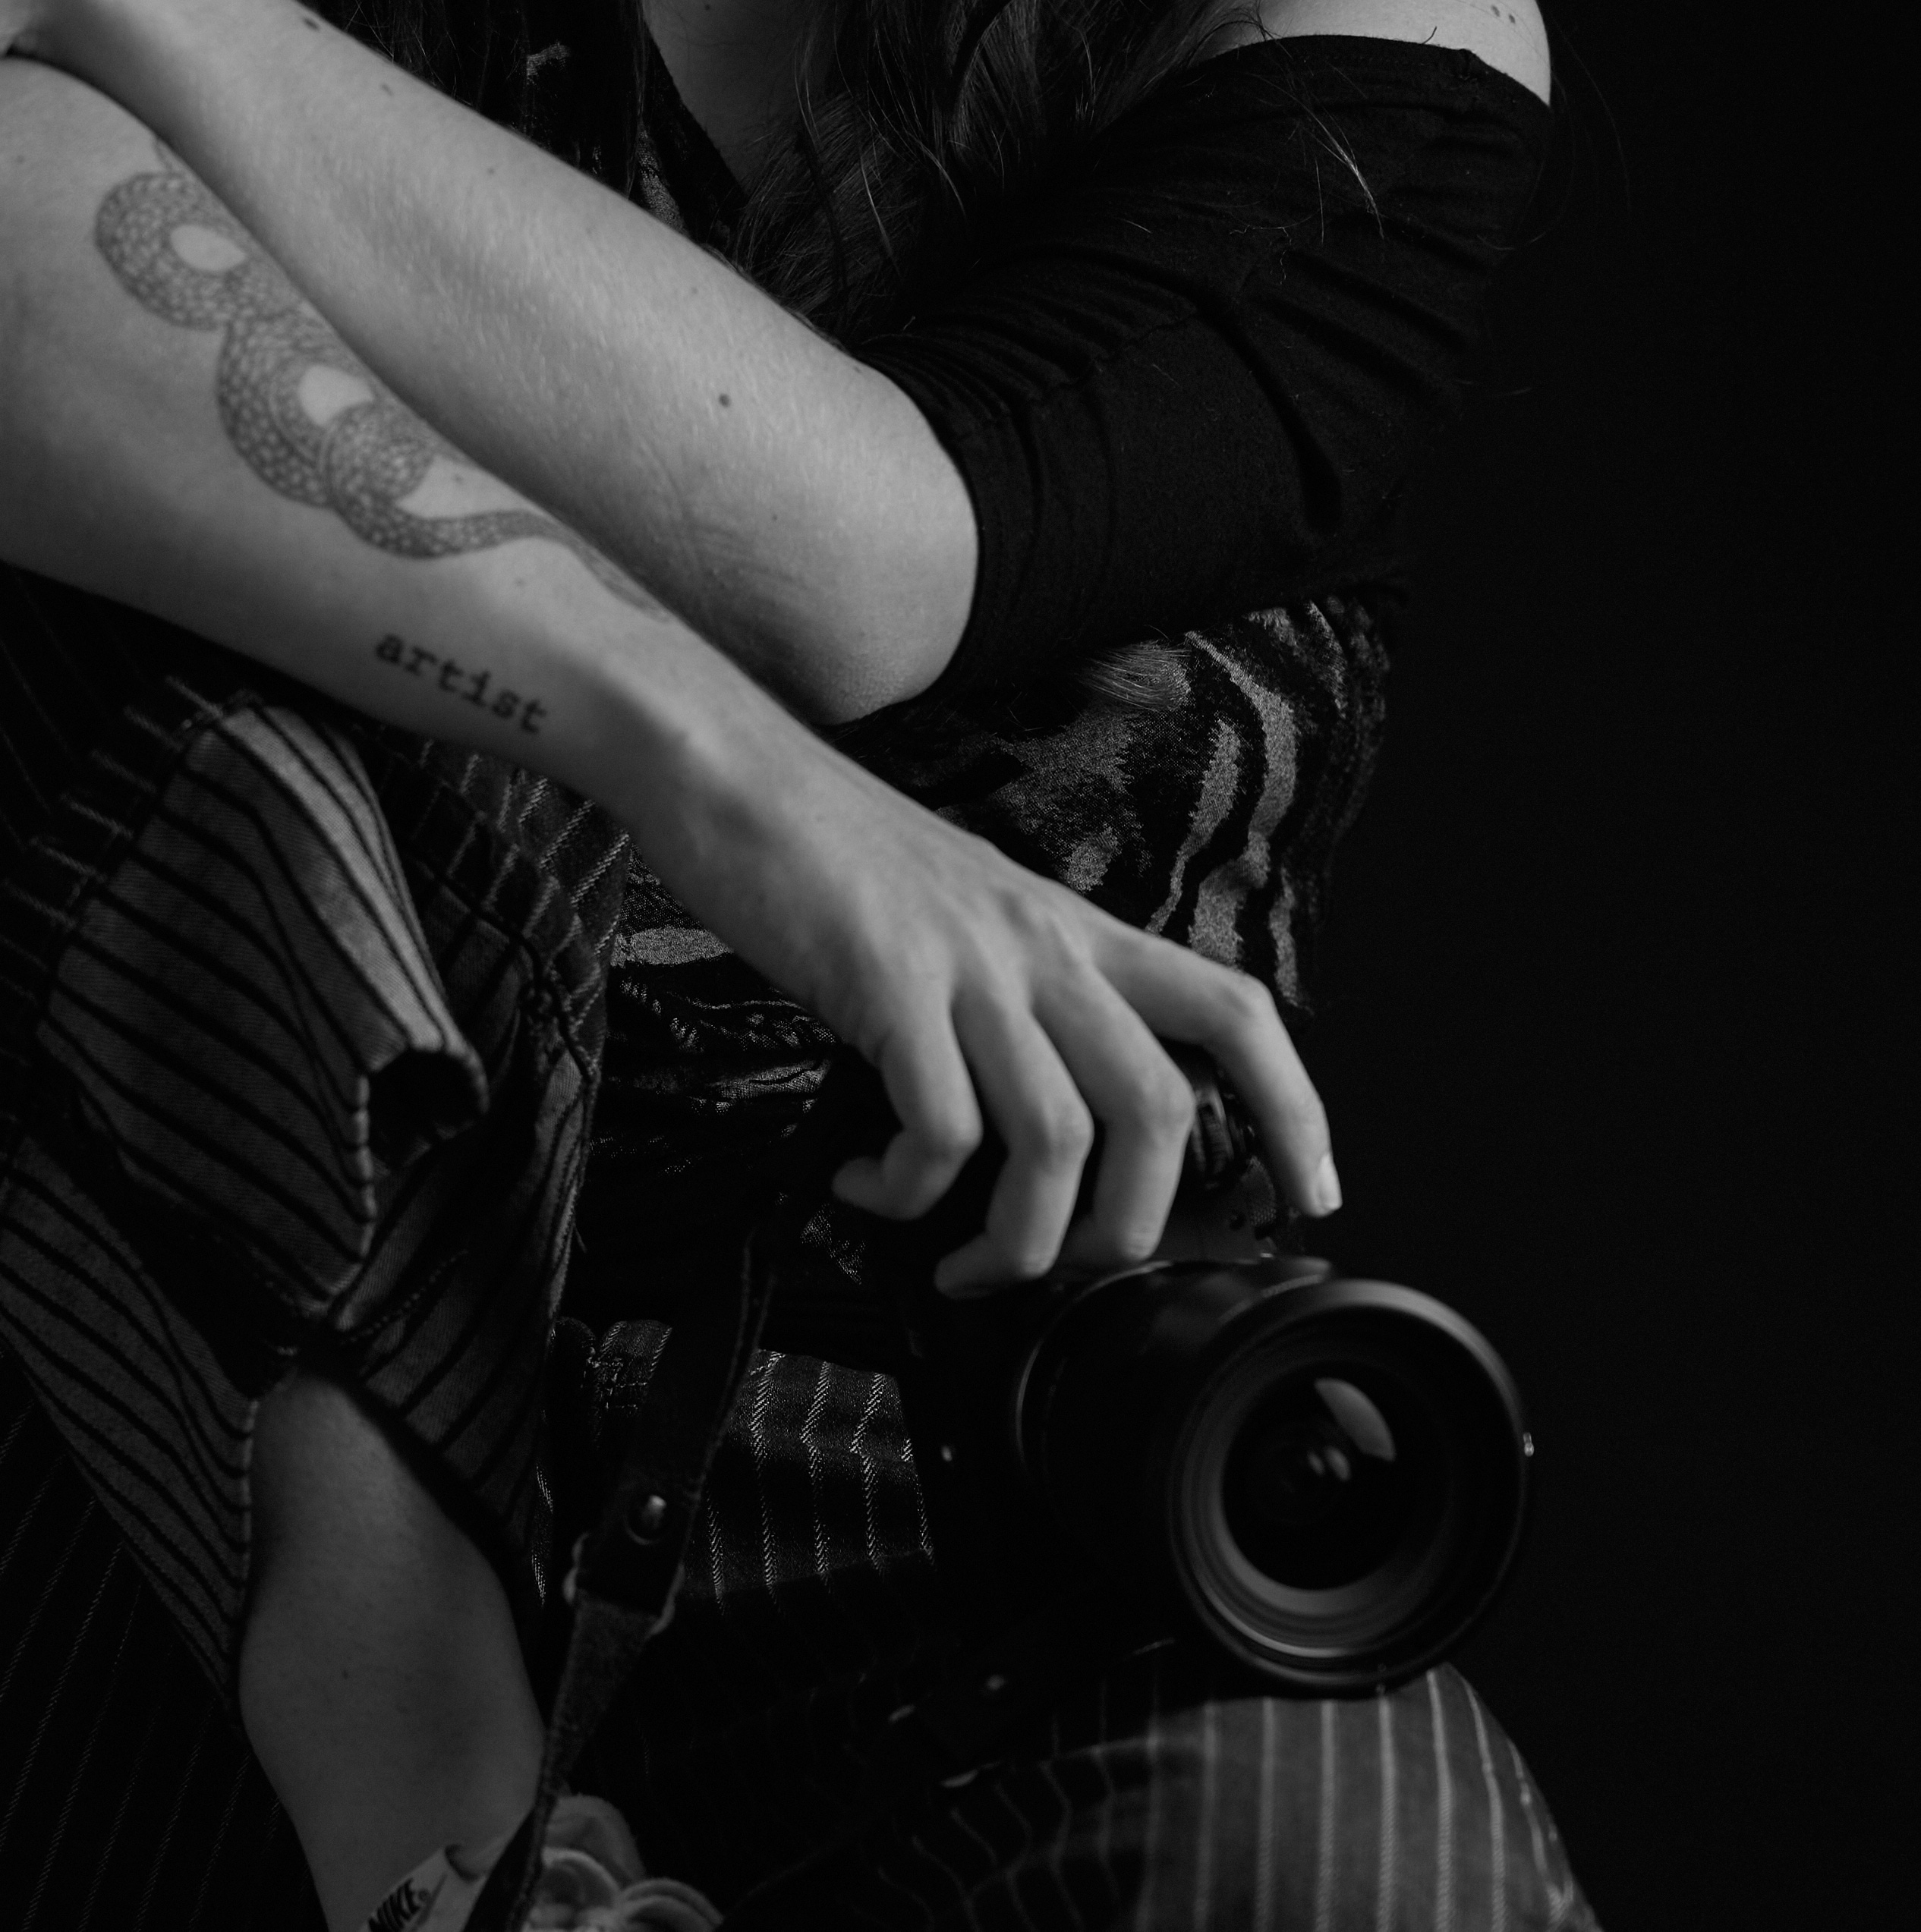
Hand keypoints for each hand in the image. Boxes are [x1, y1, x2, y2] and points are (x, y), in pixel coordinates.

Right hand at [635, 706, 1339, 1293]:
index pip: (1231, 1008)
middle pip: (1157, 1106)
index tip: (1307, 1193)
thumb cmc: (836, 852)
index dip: (1291, 1107)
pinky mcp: (887, 982)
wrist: (737, 773)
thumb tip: (1037, 1121)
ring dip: (1014, 1239)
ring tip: (956, 1255)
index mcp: (1073, 929)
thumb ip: (1020, 996)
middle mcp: (1041, 945)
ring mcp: (969, 963)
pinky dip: (907, 1192)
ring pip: (1057, 1139)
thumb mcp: (968, 913)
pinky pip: (938, 1131)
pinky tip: (869, 1184)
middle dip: (1126, 1227)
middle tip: (1066, 1271)